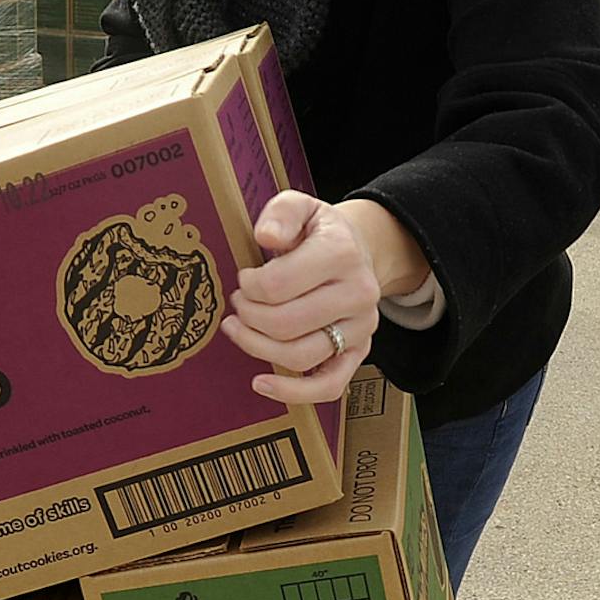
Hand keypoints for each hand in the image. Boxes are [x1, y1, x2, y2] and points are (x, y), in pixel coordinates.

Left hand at [220, 192, 423, 404]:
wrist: (358, 251)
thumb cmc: (317, 234)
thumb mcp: (300, 207)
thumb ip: (281, 214)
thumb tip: (267, 236)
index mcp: (341, 253)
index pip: (278, 284)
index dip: (249, 286)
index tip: (244, 280)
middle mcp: (358, 293)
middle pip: (285, 324)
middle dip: (248, 316)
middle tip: (238, 304)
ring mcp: (360, 328)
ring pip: (299, 356)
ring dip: (257, 347)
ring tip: (238, 329)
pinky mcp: (358, 353)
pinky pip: (329, 386)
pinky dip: (293, 393)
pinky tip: (261, 383)